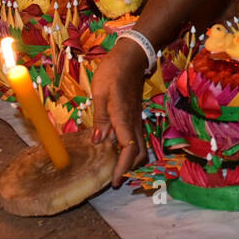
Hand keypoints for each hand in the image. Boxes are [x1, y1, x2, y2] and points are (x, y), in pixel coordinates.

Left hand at [89, 38, 149, 184]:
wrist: (131, 57)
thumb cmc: (112, 71)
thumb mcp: (99, 92)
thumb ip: (100, 118)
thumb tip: (98, 142)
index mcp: (123, 116)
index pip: (129, 148)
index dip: (123, 167)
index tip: (114, 181)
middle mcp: (134, 121)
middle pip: (139, 152)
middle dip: (128, 168)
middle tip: (112, 178)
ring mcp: (137, 118)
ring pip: (140, 146)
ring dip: (130, 160)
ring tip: (114, 167)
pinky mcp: (135, 115)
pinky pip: (136, 137)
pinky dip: (130, 149)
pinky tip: (115, 149)